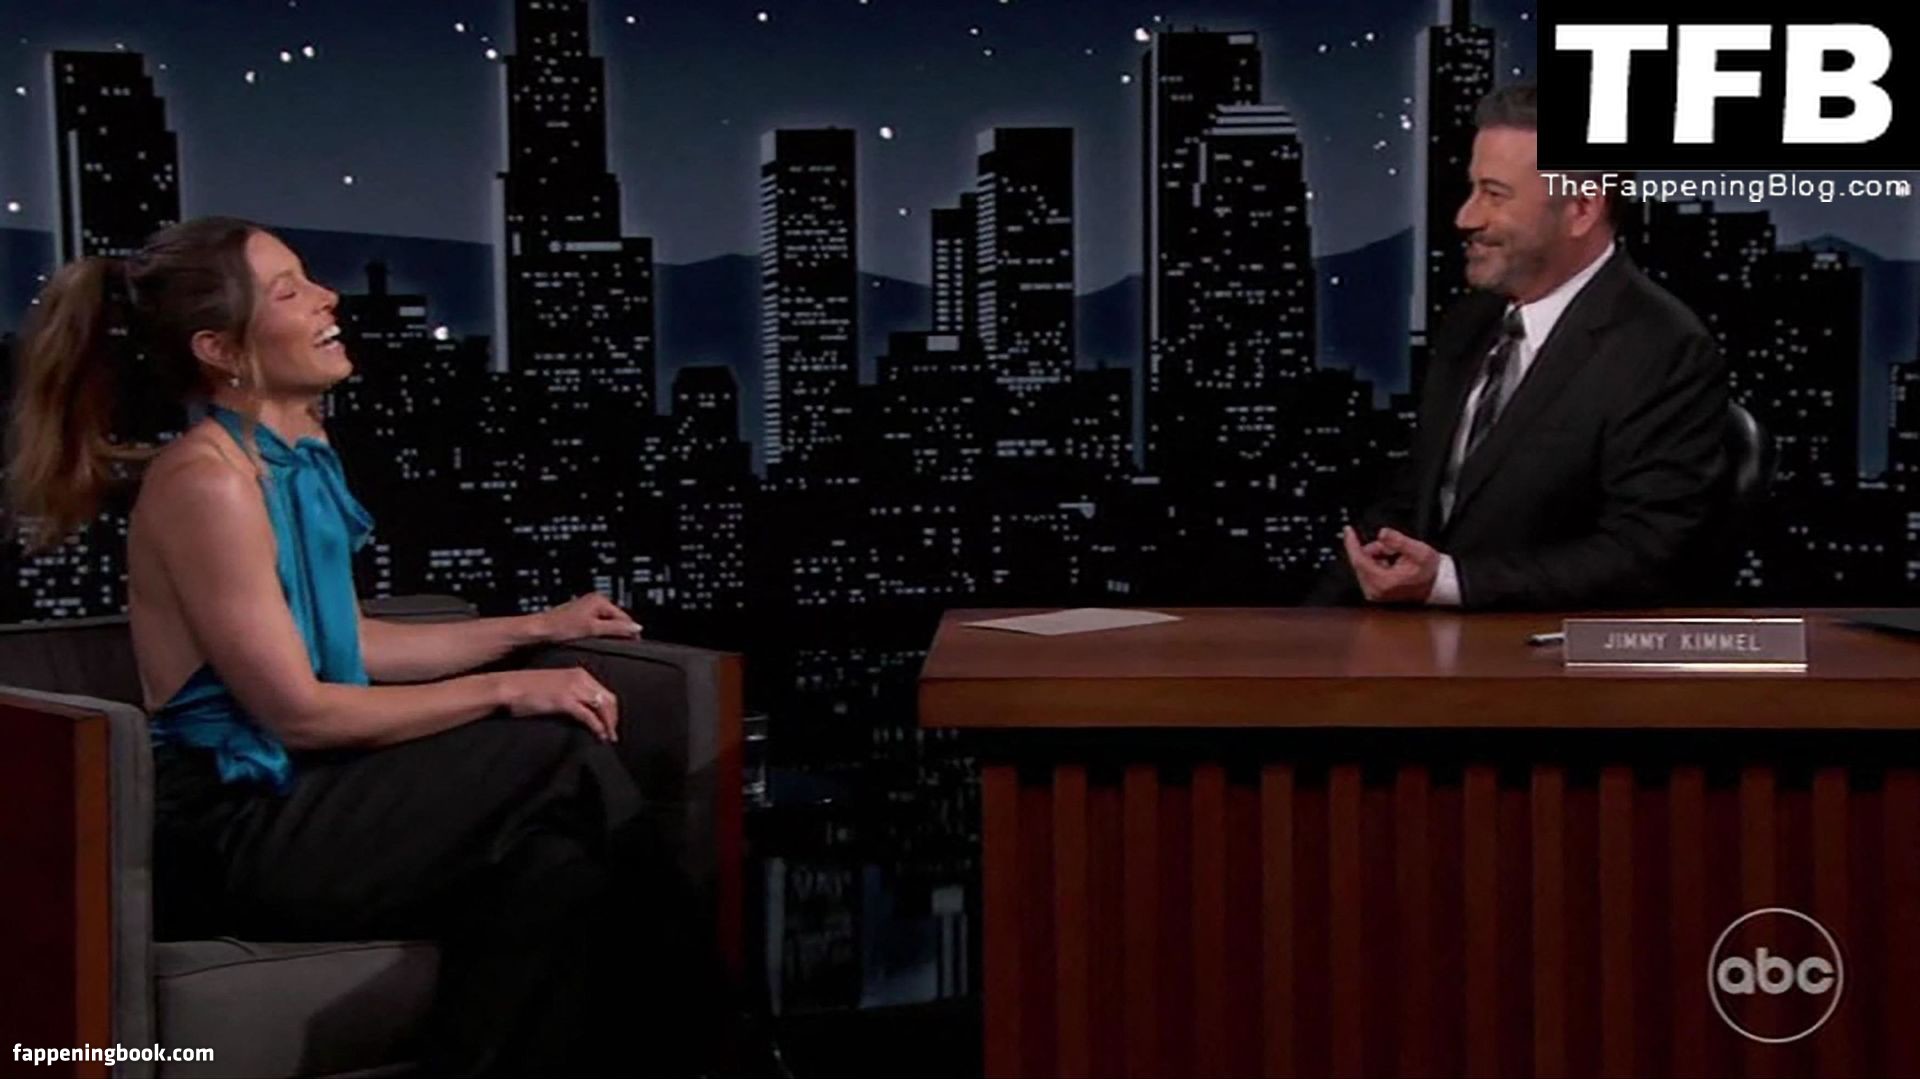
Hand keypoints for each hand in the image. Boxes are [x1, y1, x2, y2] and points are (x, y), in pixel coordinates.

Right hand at [496, 666, 620, 742]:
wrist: (509, 687)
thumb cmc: (527, 689)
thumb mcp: (556, 685)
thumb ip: (572, 693)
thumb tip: (584, 710)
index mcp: (579, 673)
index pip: (604, 692)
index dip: (611, 710)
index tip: (611, 723)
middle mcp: (580, 678)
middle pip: (608, 699)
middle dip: (613, 718)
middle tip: (612, 734)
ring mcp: (574, 688)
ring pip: (602, 707)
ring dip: (608, 724)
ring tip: (608, 738)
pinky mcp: (565, 701)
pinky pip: (589, 716)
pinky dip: (598, 727)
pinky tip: (600, 736)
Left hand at [537, 592, 642, 642]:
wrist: (540, 630)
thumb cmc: (561, 627)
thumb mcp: (593, 629)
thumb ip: (616, 629)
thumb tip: (636, 628)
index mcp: (599, 600)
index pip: (624, 617)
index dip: (630, 631)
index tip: (635, 643)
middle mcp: (594, 601)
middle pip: (615, 620)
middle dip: (618, 633)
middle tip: (619, 647)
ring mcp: (587, 608)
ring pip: (605, 624)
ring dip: (607, 634)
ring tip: (603, 645)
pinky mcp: (580, 616)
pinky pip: (596, 625)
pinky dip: (597, 634)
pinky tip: (592, 641)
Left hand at [1341, 525, 1443, 604]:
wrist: (1437, 588)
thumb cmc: (1429, 572)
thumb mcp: (1419, 551)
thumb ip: (1399, 541)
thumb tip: (1382, 534)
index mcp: (1383, 582)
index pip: (1359, 559)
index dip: (1352, 543)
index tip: (1349, 530)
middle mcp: (1374, 591)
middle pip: (1361, 562)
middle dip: (1374, 550)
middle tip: (1392, 548)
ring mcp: (1374, 594)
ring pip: (1364, 566)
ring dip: (1376, 557)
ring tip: (1395, 557)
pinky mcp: (1375, 594)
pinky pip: (1368, 573)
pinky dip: (1377, 564)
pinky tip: (1391, 564)